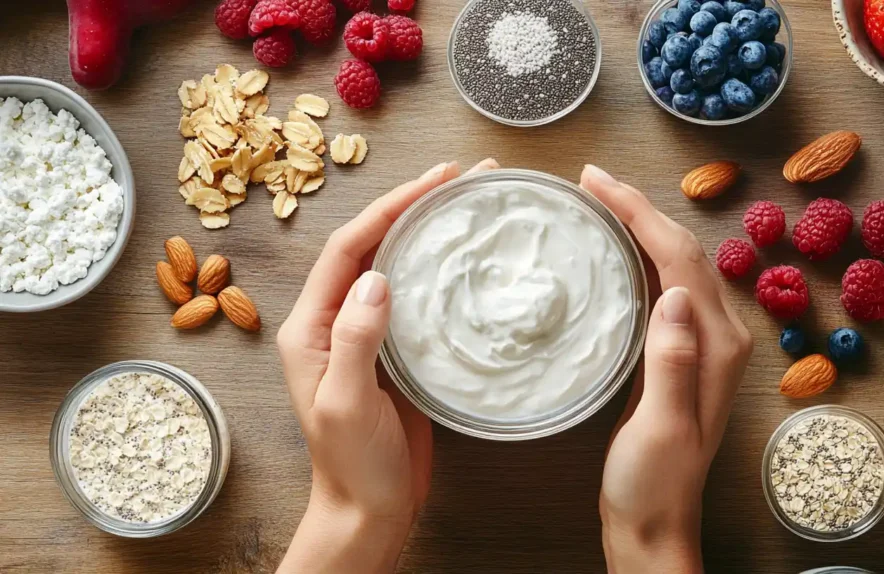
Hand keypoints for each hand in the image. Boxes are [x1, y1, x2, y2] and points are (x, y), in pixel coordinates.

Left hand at [276, 159, 499, 573]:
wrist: (369, 510)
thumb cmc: (351, 466)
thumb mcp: (346, 403)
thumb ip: (356, 339)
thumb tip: (378, 277)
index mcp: (311, 327)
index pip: (349, 249)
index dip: (389, 208)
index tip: (433, 181)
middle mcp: (337, 320)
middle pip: (374, 246)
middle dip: (414, 206)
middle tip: (463, 177)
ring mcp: (369, 333)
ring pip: (399, 266)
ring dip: (430, 232)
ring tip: (471, 202)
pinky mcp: (399, 351)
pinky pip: (419, 298)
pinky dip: (442, 271)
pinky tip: (468, 258)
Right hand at [580, 165, 752, 573]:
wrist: (654, 522)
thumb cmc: (654, 482)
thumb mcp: (663, 427)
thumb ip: (672, 361)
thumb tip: (671, 293)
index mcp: (717, 346)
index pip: (680, 259)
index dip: (640, 214)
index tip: (597, 183)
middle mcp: (718, 337)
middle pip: (682, 252)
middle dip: (639, 208)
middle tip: (590, 181)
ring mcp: (700, 345)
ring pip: (674, 265)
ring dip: (640, 227)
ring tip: (599, 202)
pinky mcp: (679, 355)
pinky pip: (663, 288)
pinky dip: (639, 259)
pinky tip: (615, 252)